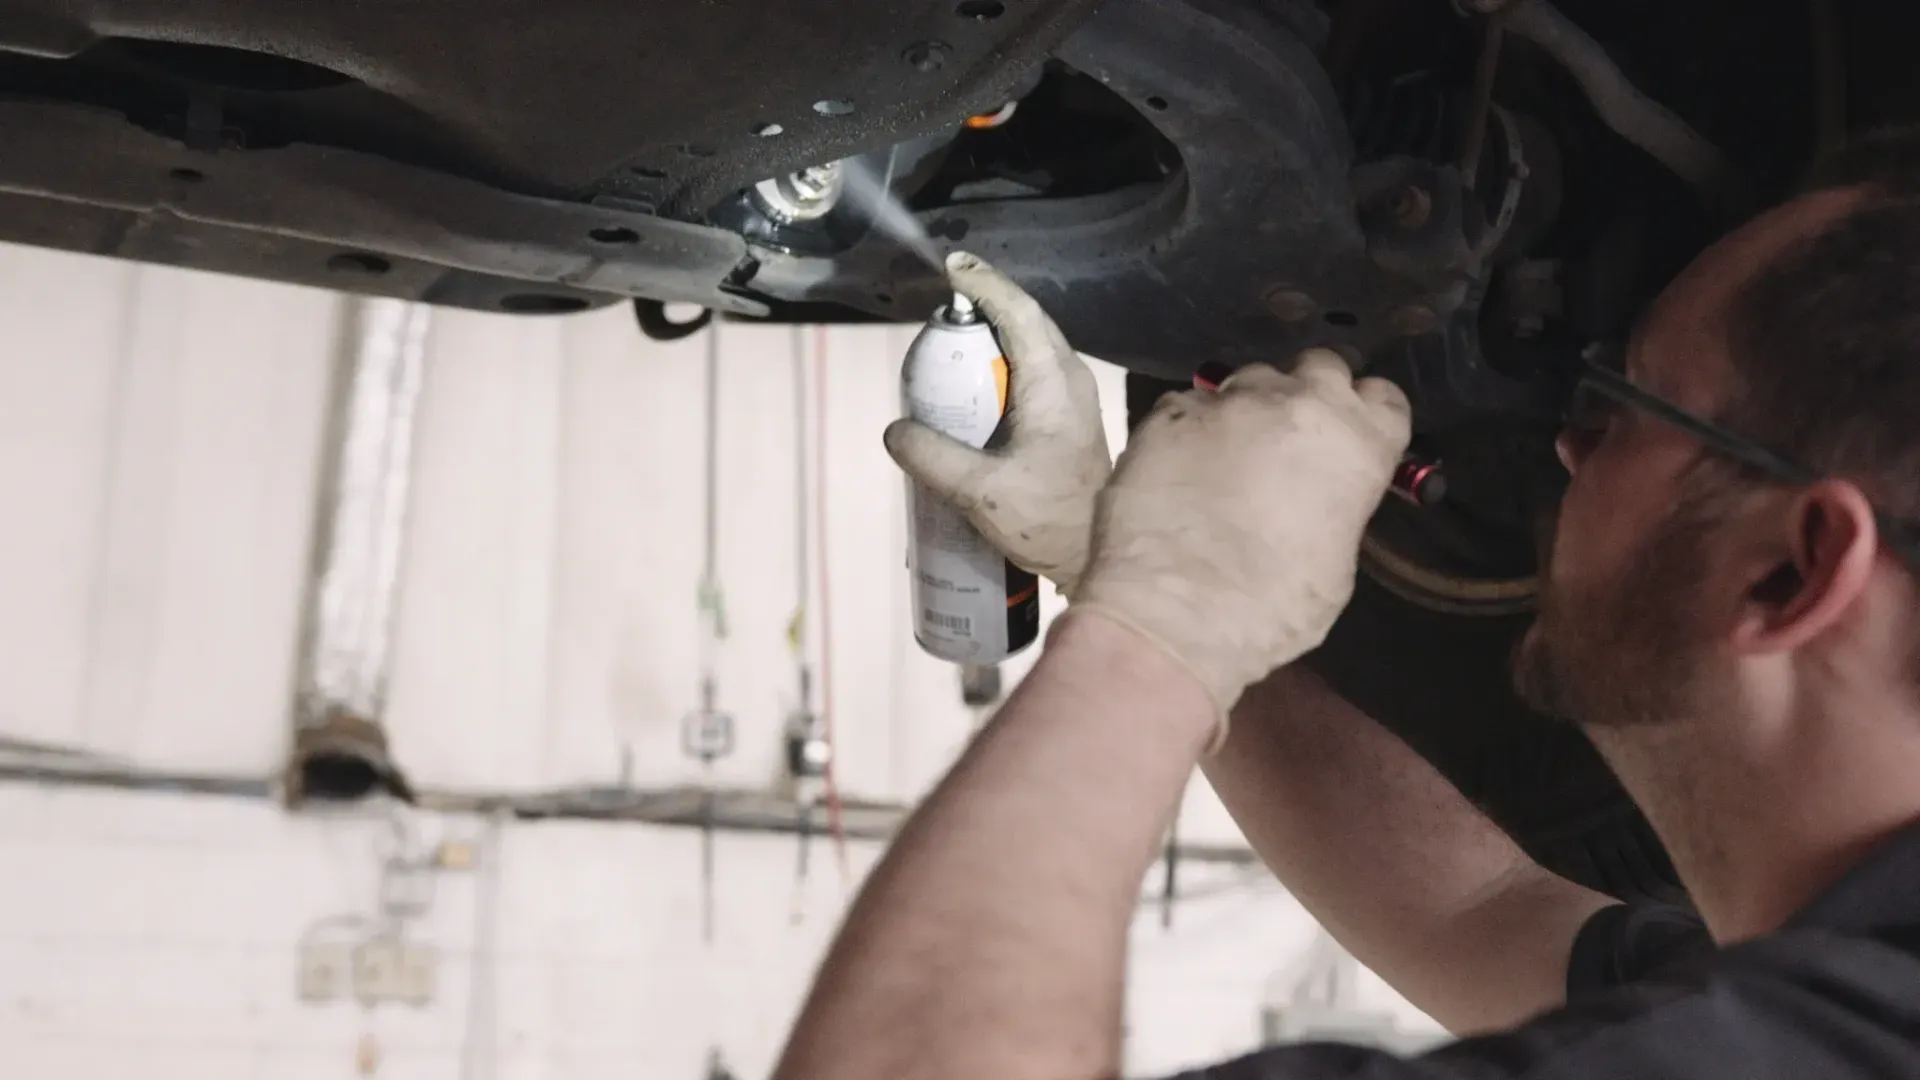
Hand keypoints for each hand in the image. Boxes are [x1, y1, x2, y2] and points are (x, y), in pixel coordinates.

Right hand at [883, 252, 1111, 595]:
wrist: (1098, 555)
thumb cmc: (1049, 519)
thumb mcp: (981, 493)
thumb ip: (933, 457)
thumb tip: (895, 430)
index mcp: (1054, 381)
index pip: (1019, 312)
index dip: (984, 285)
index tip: (951, 268)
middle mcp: (1069, 377)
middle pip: (1024, 321)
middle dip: (982, 306)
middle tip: (939, 306)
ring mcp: (1071, 396)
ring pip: (1028, 345)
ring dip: (989, 337)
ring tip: (947, 344)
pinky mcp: (1066, 416)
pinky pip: (1029, 370)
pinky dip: (998, 364)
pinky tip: (970, 385)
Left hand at [1070, 350, 1411, 726]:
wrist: (1175, 613)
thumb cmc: (1273, 609)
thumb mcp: (1335, 564)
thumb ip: (1335, 506)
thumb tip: (1315, 498)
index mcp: (1356, 443)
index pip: (1384, 398)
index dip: (1366, 416)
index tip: (1349, 438)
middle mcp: (1296, 403)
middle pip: (1319, 366)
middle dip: (1308, 394)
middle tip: (1288, 437)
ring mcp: (1227, 401)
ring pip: (1248, 379)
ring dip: (1246, 408)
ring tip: (1226, 454)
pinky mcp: (1166, 414)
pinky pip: (1188, 406)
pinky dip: (1190, 429)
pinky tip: (1179, 467)